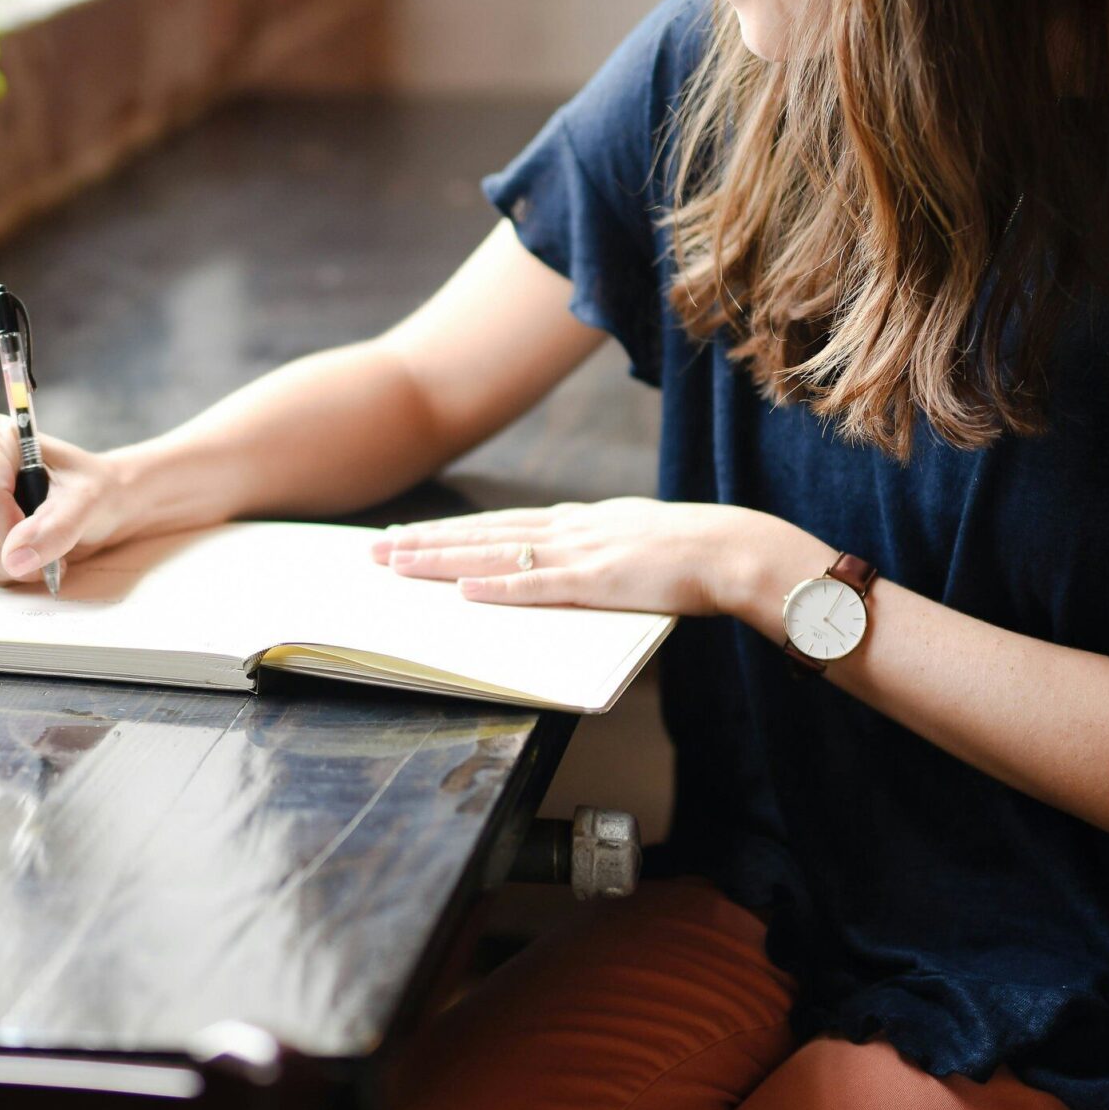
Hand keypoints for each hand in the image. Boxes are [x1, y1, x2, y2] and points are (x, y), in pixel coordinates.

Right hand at [0, 416, 135, 586]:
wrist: (98, 503)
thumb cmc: (93, 488)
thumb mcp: (88, 500)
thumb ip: (56, 526)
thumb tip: (16, 557)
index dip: (12, 529)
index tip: (47, 543)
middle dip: (15, 553)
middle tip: (53, 553)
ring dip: (11, 565)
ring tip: (44, 552)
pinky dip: (4, 569)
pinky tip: (27, 555)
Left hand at [372, 496, 785, 618]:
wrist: (734, 550)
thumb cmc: (692, 553)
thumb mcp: (633, 540)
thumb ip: (596, 549)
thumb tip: (568, 562)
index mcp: (578, 521)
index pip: (499, 523)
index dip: (450, 530)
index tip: (408, 534)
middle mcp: (569, 529)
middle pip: (482, 533)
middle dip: (425, 542)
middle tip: (374, 549)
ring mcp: (580, 553)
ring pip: (496, 553)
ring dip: (443, 560)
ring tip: (397, 564)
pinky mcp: (597, 581)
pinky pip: (537, 585)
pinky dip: (497, 586)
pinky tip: (463, 589)